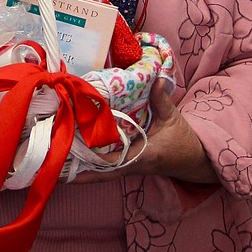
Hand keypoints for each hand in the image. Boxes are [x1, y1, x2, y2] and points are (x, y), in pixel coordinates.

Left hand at [73, 81, 216, 183]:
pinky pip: (107, 168)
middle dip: (80, 170)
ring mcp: (130, 167)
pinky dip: (92, 165)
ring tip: (59, 162)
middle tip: (56, 163)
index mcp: (144, 155)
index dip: (95, 157)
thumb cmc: (184, 141)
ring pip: (102, 172)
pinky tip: (77, 158)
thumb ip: (162, 99)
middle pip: (102, 172)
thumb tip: (155, 79)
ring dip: (82, 169)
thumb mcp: (173, 118)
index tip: (77, 151)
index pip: (116, 160)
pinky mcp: (129, 165)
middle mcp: (133, 165)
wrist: (195, 160)